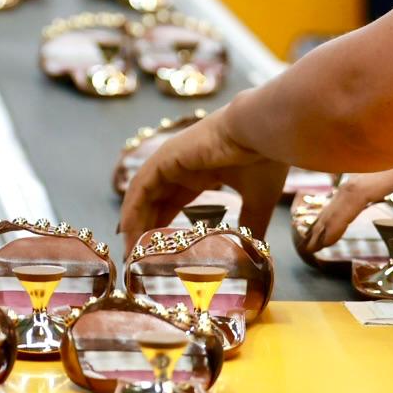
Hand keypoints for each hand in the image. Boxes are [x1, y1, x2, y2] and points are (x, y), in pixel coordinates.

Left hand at [118, 96, 288, 244]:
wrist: (263, 133)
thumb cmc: (264, 159)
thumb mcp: (257, 199)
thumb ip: (251, 225)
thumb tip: (253, 253)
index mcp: (201, 172)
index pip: (172, 202)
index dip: (163, 227)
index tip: (156, 255)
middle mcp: (182, 165)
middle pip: (154, 202)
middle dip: (145, 230)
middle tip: (138, 260)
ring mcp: (171, 159)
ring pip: (144, 195)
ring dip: (134, 223)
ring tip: (130, 252)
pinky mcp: (165, 156)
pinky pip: (141, 186)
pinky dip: (132, 208)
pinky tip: (128, 230)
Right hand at [306, 106, 392, 255]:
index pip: (360, 192)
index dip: (338, 218)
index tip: (324, 241)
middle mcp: (392, 152)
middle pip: (347, 185)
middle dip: (327, 216)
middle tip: (312, 244)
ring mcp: (392, 146)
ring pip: (353, 175)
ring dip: (336, 203)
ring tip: (323, 228)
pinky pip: (365, 168)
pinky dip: (350, 189)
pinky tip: (347, 202)